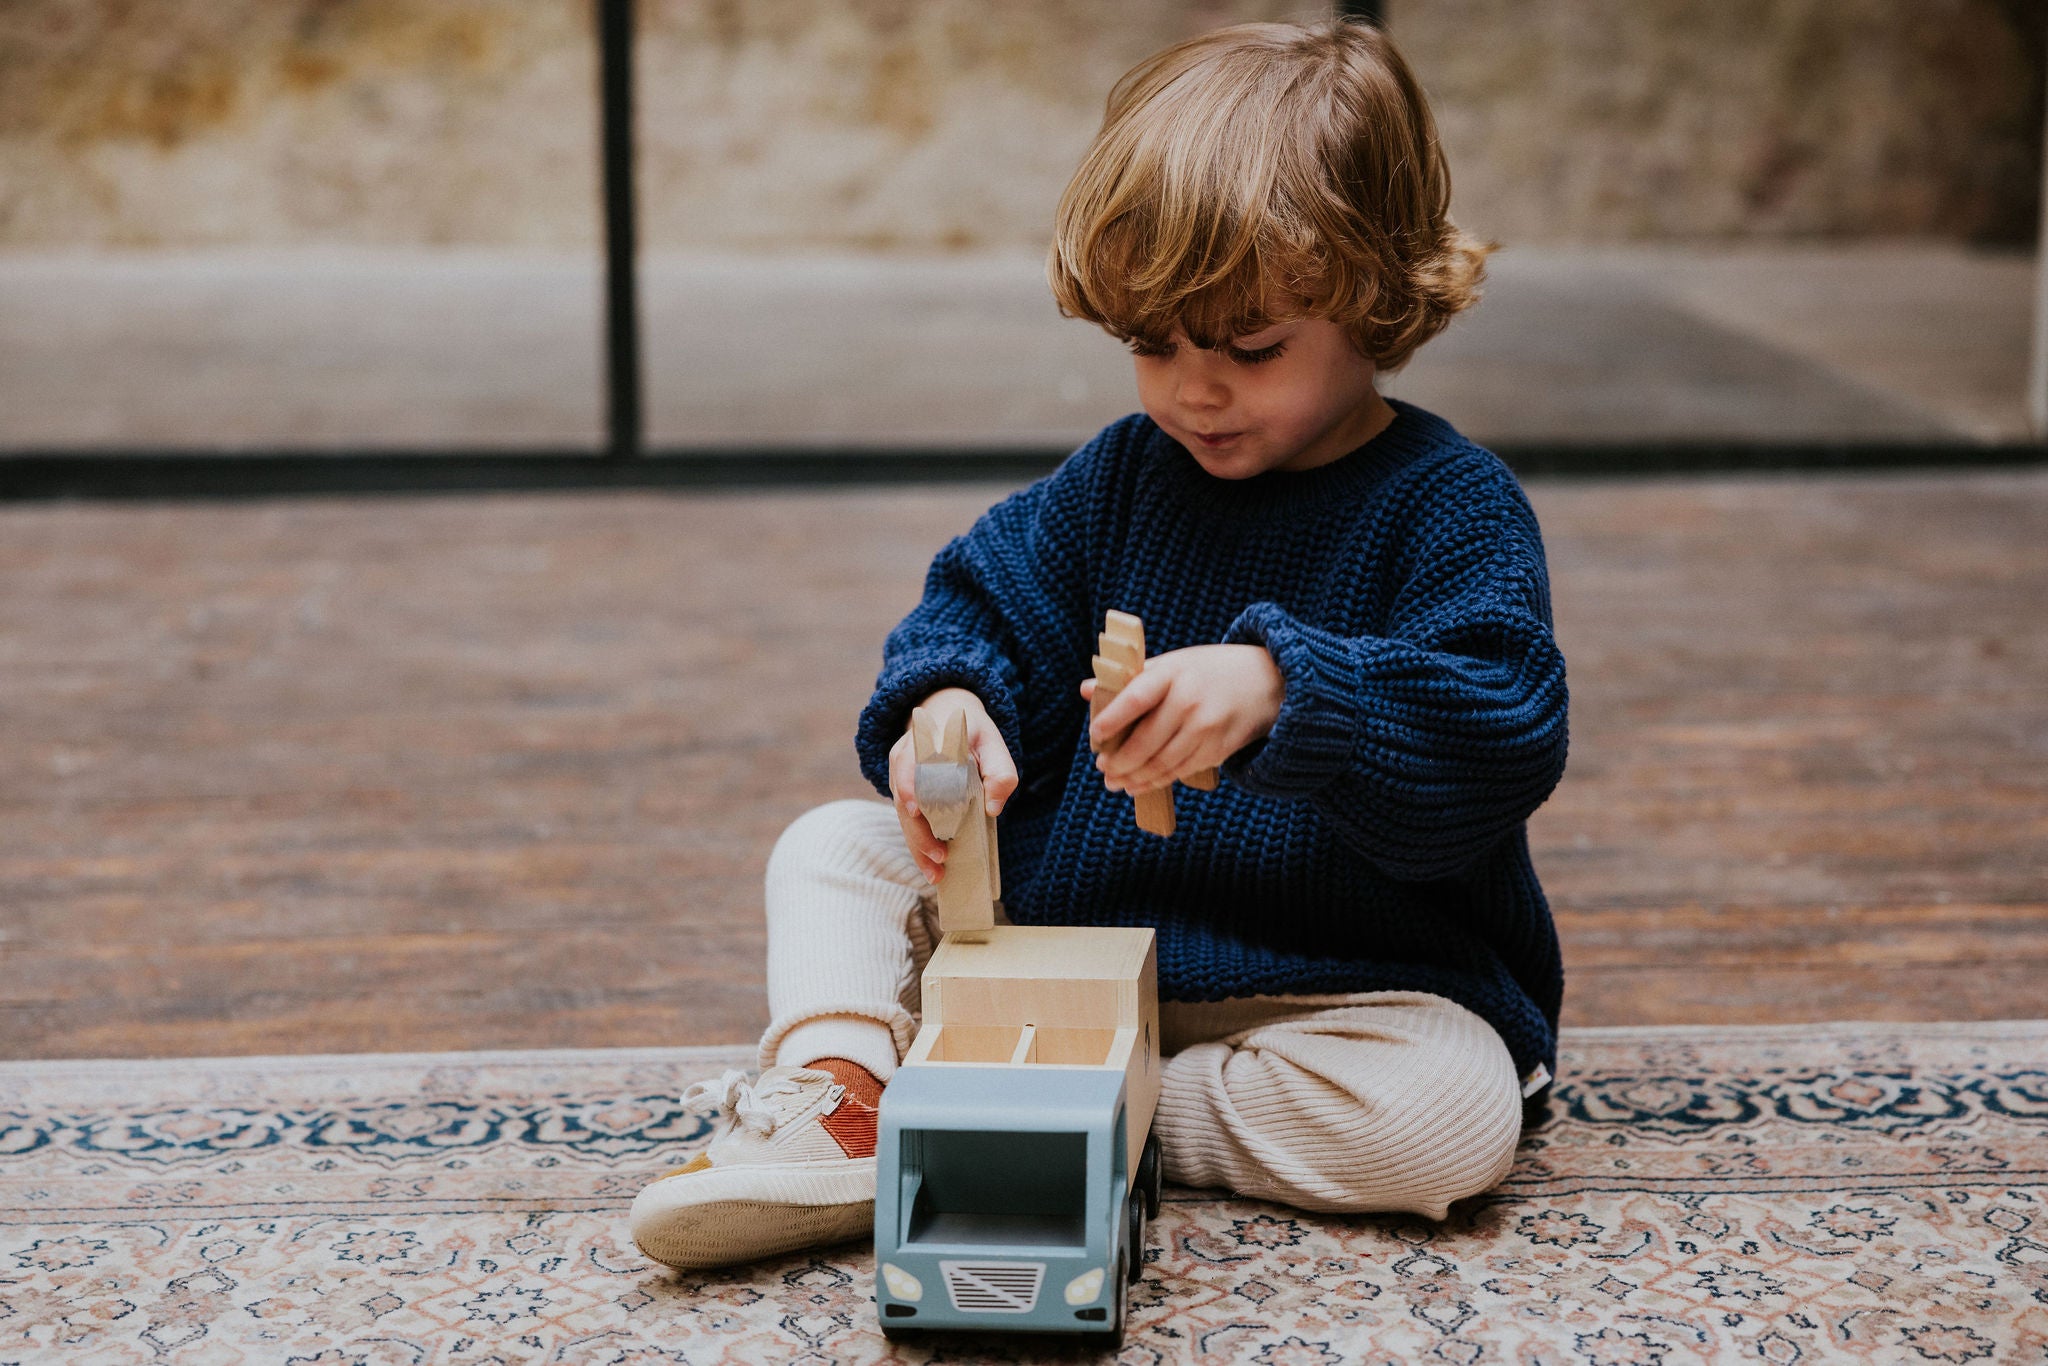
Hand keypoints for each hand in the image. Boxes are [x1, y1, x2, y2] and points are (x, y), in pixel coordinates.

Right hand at [888, 687, 1018, 883]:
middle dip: (919, 831)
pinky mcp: (901, 791)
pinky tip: (931, 865)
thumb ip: (1000, 771)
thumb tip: (992, 808)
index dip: (909, 784)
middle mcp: (905, 756)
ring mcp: (899, 775)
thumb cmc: (971, 731)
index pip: (910, 760)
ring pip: (903, 815)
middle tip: (940, 856)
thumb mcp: (993, 742)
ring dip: (917, 845)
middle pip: (904, 798)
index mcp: (926, 738)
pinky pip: (907, 820)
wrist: (945, 713)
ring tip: (936, 873)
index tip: (917, 809)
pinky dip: (918, 843)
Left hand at [1081, 644, 1282, 794]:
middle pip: (1146, 741)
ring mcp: (1207, 727)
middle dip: (1120, 761)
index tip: (1095, 737)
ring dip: (1135, 778)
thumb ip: (1131, 679)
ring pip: (1162, 762)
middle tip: (1102, 770)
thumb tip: (1085, 690)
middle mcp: (1190, 701)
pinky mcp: (1219, 749)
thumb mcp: (1173, 664)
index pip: (1135, 699)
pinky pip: (1181, 771)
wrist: (1266, 681)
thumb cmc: (1207, 671)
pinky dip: (1157, 781)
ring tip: (1115, 783)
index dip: (1111, 721)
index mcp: (1173, 673)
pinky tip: (1141, 783)